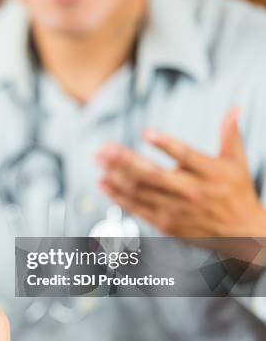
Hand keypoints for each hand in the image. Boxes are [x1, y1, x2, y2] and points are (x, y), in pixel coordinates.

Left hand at [98, 108, 265, 237]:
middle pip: (153, 175)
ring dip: (116, 176)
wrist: (242, 233)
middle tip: (105, 148)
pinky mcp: (165, 224)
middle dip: (125, 161)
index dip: (166, 144)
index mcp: (209, 173)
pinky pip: (136, 209)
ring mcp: (176, 210)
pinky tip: (103, 183)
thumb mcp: (237, 162)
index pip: (186, 156)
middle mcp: (191, 192)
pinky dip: (118, 197)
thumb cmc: (236, 192)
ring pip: (140, 192)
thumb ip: (230, 135)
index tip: (146, 132)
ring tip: (99, 161)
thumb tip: (234, 107)